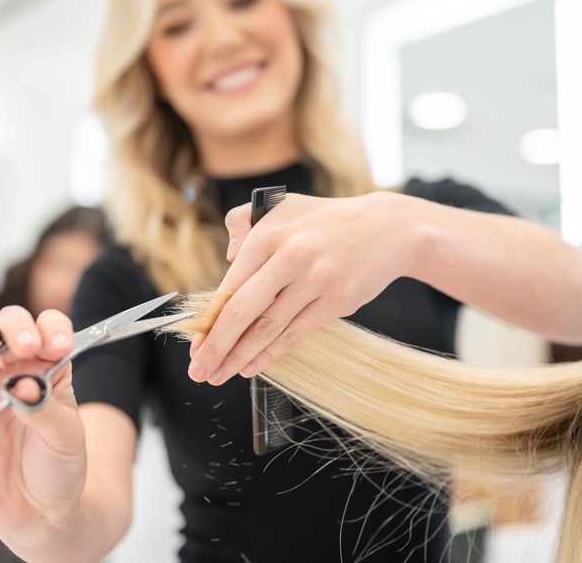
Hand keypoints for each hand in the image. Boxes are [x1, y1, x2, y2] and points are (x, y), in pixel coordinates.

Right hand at [0, 306, 87, 553]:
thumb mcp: (66, 436)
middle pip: (11, 331)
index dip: (52, 329)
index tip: (56, 345)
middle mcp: (15, 371)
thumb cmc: (59, 466)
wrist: (37, 511)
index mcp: (49, 369)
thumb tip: (19, 387)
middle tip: (25, 346)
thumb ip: (45, 409)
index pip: (50, 332)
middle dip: (16, 329)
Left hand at [188, 192, 422, 383]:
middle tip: (199, 370)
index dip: (208, 320)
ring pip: (268, 327)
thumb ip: (243, 223)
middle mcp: (290, 257)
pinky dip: (271, 354)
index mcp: (269, 234)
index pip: (230, 285)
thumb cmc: (327, 221)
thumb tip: (228, 257)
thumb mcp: (282, 206)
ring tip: (220, 375)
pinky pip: (295, 333)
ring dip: (240, 357)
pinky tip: (252, 366)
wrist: (387, 227)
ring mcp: (315, 281)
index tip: (194, 345)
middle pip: (243, 311)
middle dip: (216, 346)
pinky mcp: (337, 301)